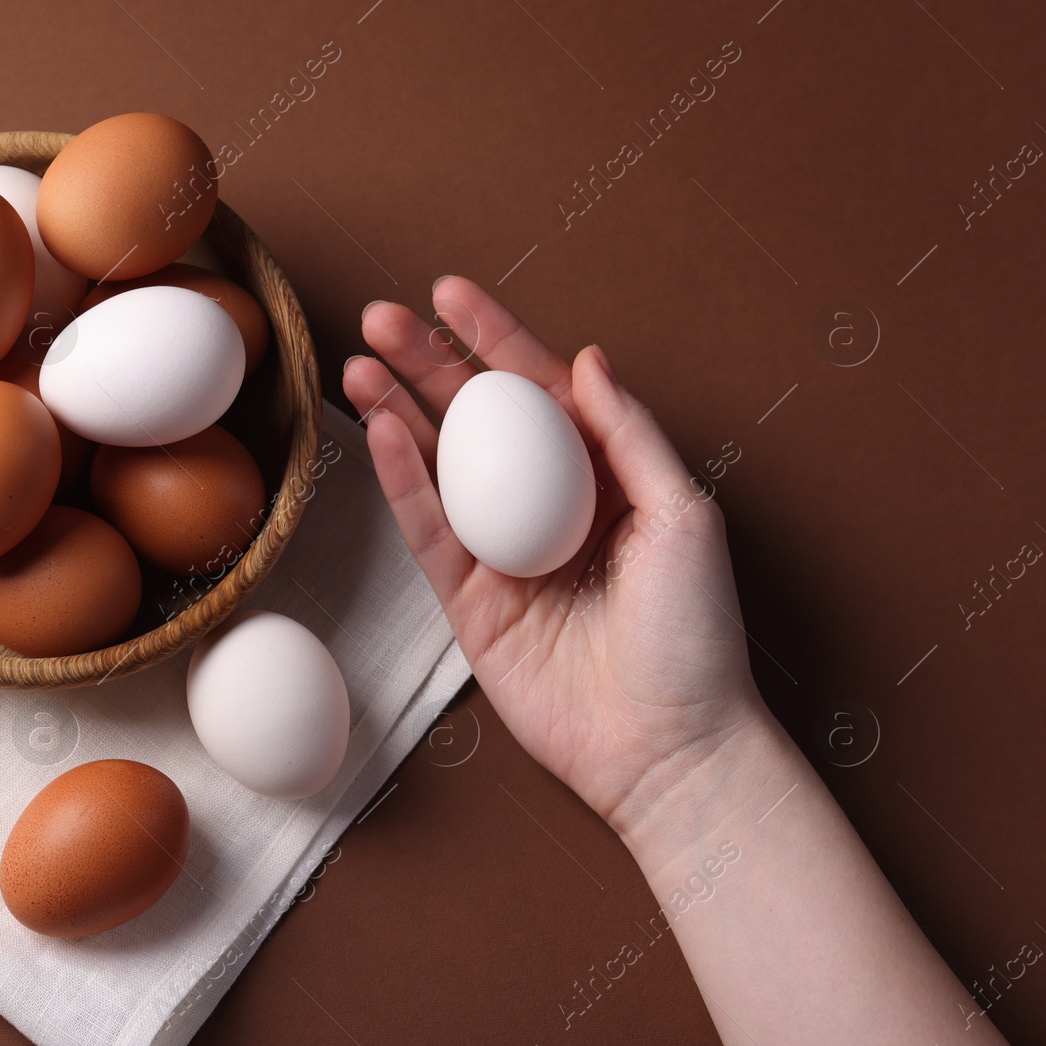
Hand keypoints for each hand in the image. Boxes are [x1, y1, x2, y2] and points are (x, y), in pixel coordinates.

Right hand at [345, 276, 763, 831]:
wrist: (666, 747)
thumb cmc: (695, 635)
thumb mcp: (683, 516)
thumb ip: (629, 435)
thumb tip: (586, 358)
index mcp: (604, 477)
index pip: (540, 389)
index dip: (494, 336)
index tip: (449, 291)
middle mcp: (548, 507)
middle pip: (475, 418)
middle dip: (426, 363)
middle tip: (379, 318)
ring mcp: (502, 554)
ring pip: (438, 467)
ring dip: (396, 412)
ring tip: (357, 363)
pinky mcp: (468, 603)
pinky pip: (426, 530)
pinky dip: (400, 481)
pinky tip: (379, 432)